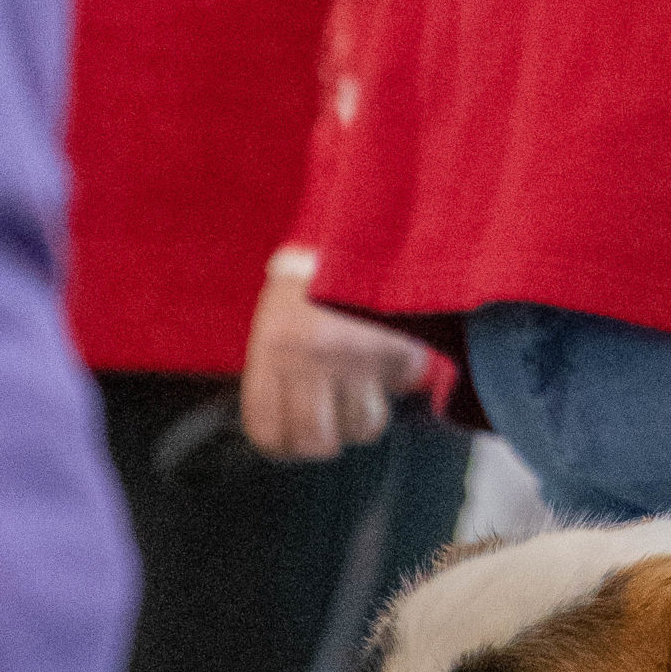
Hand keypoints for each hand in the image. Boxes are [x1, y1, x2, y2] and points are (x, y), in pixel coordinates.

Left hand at [240, 263, 434, 459]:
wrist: (357, 225)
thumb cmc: (309, 283)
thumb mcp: (276, 323)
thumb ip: (277, 373)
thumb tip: (290, 435)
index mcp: (272, 349)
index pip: (268, 432)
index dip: (283, 445)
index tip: (293, 438)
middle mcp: (311, 357)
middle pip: (315, 441)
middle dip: (325, 440)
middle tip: (331, 422)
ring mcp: (357, 354)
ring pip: (363, 426)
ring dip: (364, 415)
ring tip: (362, 390)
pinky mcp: (399, 346)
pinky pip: (402, 387)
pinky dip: (399, 378)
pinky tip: (387, 355)